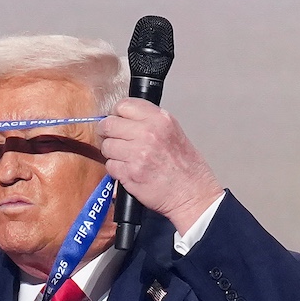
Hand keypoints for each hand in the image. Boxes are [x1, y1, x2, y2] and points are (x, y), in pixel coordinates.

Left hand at [96, 99, 223, 234]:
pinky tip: (128, 171)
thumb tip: (123, 119)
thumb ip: (150, 122)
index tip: (116, 121)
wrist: (193, 194)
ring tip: (124, 158)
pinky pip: (110, 165)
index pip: (124, 105)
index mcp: (160, 119)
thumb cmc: (187, 169)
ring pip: (106, 146)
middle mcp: (149, 133)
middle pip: (109, 124)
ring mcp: (138, 153)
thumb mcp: (174, 132)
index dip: (115, 114)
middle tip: (110, 139)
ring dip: (111, 153)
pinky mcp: (130, 173)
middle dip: (106, 132)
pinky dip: (115, 169)